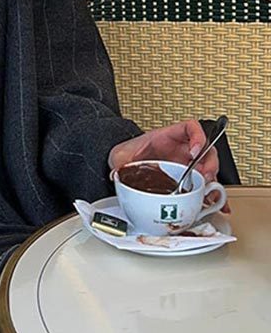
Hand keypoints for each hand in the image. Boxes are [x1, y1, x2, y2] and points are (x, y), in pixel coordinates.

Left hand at [108, 119, 228, 211]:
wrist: (127, 161)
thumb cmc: (130, 152)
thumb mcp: (122, 154)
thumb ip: (120, 161)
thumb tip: (116, 174)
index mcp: (170, 136)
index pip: (191, 128)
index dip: (197, 136)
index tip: (195, 149)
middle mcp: (183, 148)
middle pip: (207, 150)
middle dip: (209, 163)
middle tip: (205, 175)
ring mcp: (188, 163)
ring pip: (209, 168)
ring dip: (213, 180)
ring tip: (211, 192)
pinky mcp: (188, 177)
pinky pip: (205, 184)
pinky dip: (212, 194)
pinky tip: (216, 204)